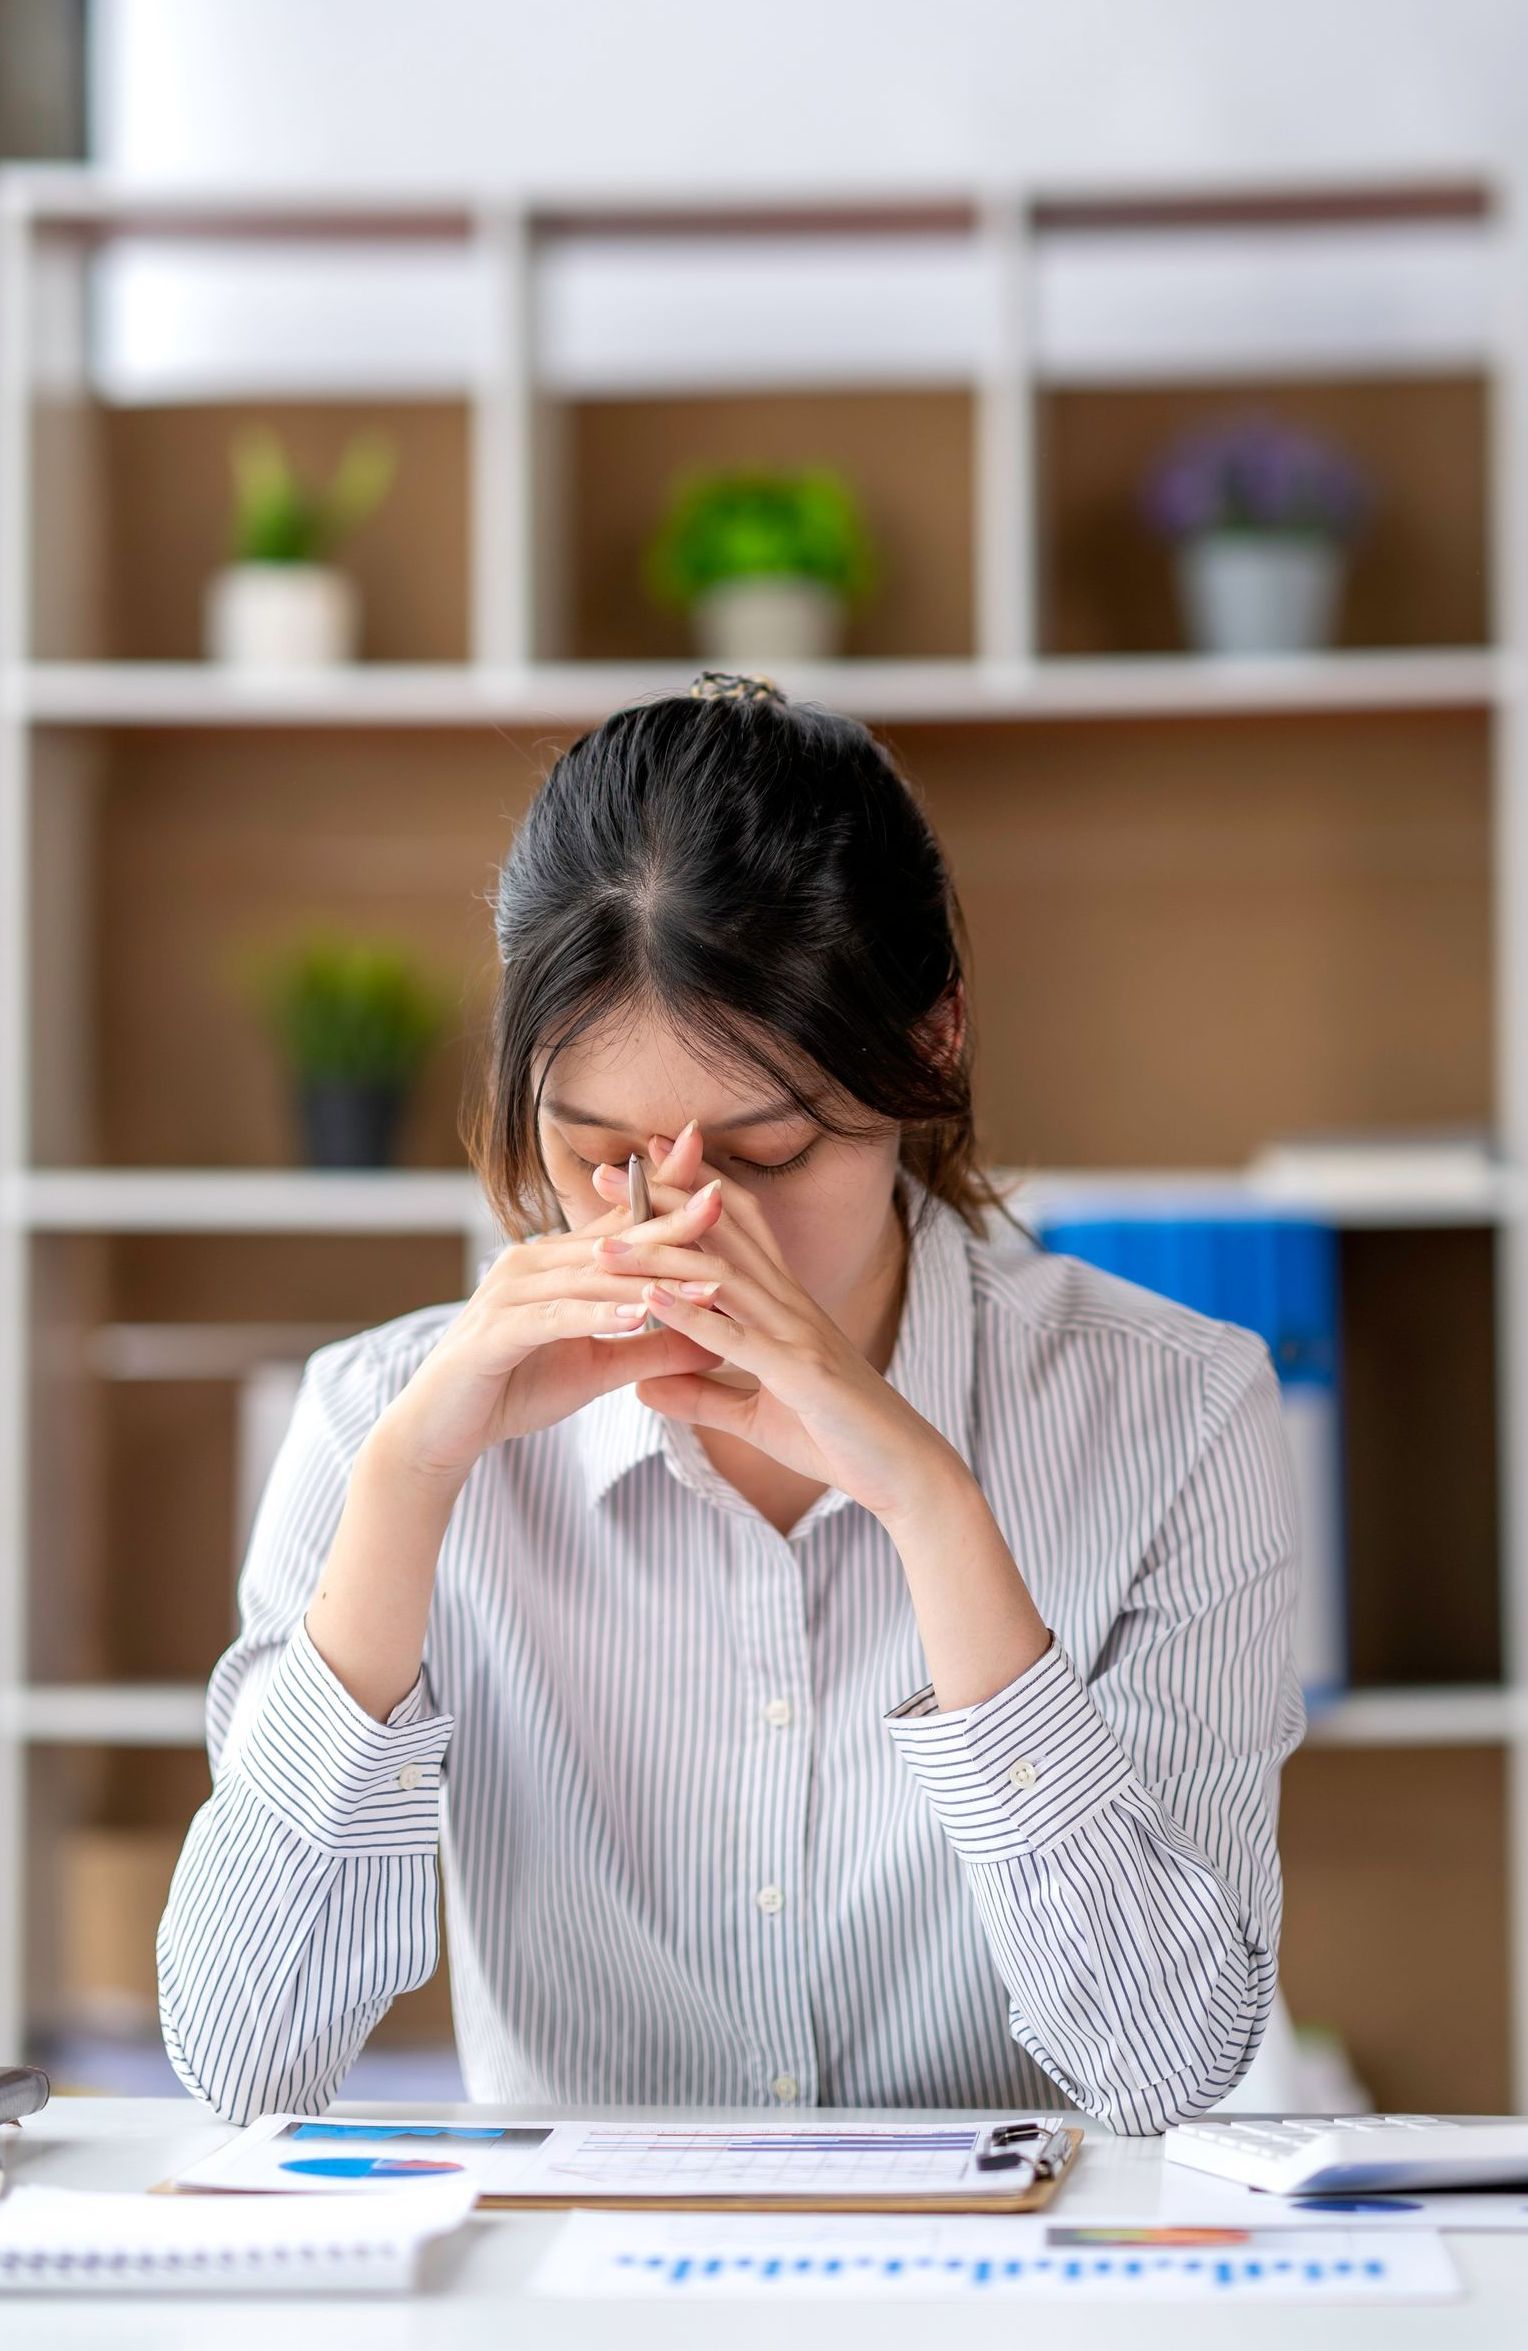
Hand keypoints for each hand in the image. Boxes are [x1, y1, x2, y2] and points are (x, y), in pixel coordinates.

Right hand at [374, 1160, 725, 1488]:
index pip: (620, 1222)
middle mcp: (531, 1263)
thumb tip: (718, 1343)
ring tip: (703, 1279)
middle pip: (613, 1241)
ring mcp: (509, 1292)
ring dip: (649, 1277)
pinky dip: (596, 1315)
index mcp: (557, 1263)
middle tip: (720, 1199)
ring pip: (590, 1277)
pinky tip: (637, 1314)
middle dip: (669, 1220)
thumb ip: (655, 1350)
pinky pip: (554, 1317)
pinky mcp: (495, 1331)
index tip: (714, 1174)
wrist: (442, 1429)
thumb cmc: (516, 1390)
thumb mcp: (600, 1369)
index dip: (664, 1194)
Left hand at [586, 1129, 964, 1525]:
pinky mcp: (801, 1373)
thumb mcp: (755, 1416)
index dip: (689, 1190)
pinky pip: (737, 1338)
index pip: (733, 1230)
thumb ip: (701, 1395)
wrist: (904, 1473)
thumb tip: (643, 1387)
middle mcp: (791, 1305)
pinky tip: (649, 1298)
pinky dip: (691, 1315)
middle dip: (663, 1197)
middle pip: (722, 1231)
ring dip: (659, 1255)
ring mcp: (798, 1334)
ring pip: (721, 1275)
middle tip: (603, 1172)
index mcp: (784, 1307)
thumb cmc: (838, 1440)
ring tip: (604, 1242)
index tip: (639, 1166)